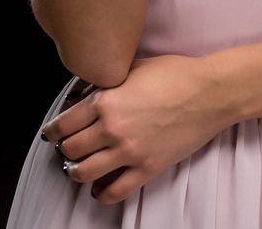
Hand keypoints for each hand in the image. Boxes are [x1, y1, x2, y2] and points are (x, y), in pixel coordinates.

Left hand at [43, 55, 234, 205]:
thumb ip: (107, 81)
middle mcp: (113, 129)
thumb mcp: (133, 67)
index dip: (53, 130)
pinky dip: (102, 195)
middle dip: (66, 149)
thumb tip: (90, 91)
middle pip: (71, 149)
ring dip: (76, 172)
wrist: (210, 92)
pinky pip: (116, 191)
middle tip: (68, 148)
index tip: (51, 133)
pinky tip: (99, 190)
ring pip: (85, 173)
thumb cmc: (175, 74)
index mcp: (106, 101)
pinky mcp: (148, 167)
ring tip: (78, 168)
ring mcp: (130, 151)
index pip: (64, 123)